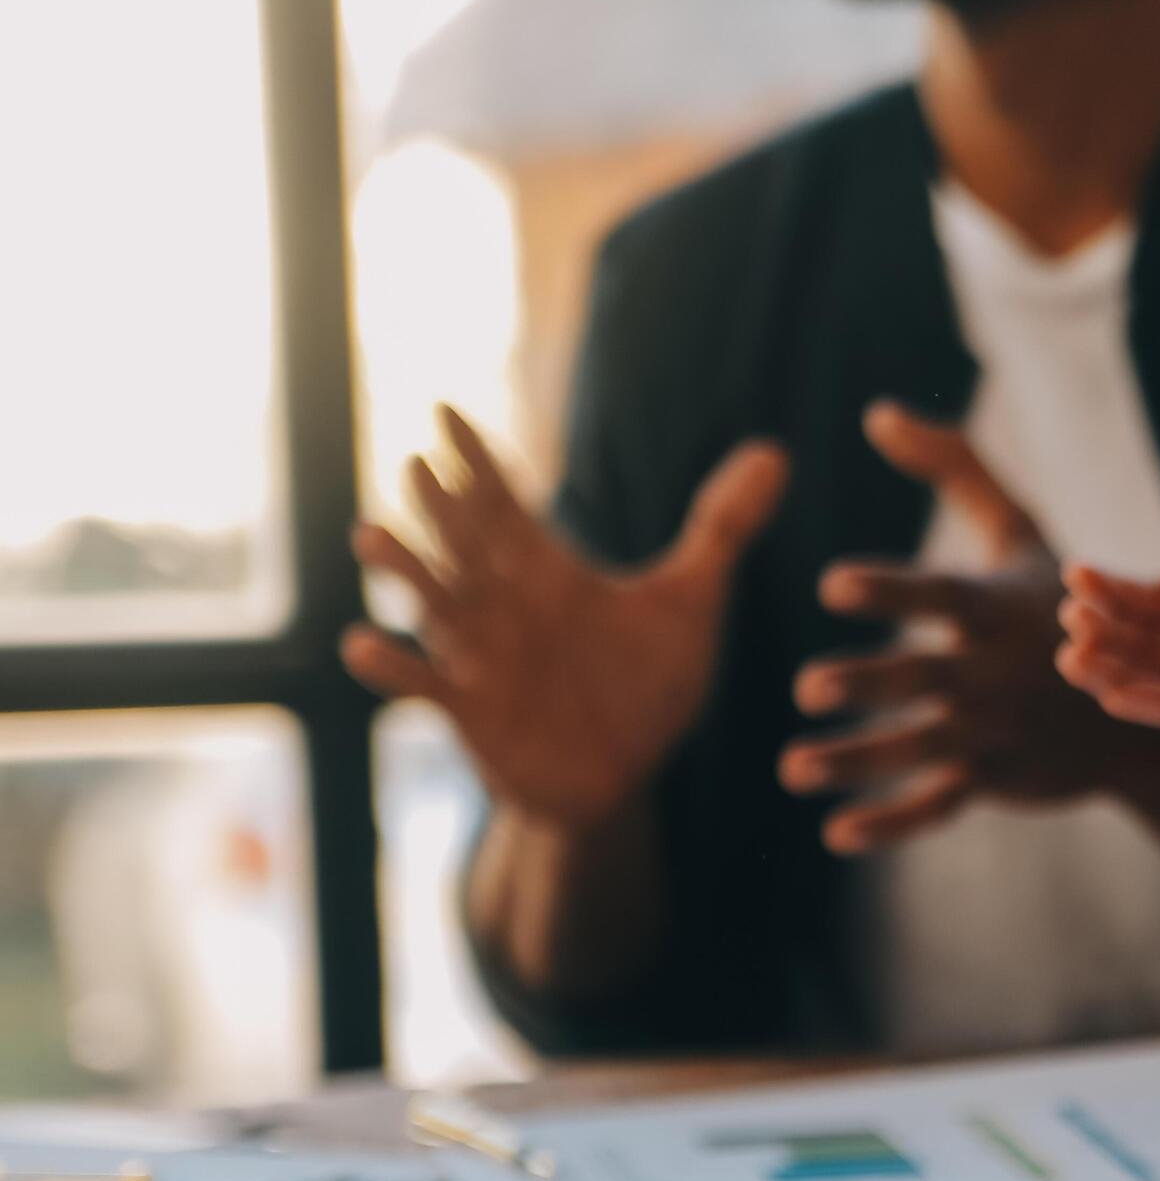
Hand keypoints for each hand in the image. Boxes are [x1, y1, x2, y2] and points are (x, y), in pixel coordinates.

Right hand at [343, 406, 788, 829]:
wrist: (628, 772)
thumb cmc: (647, 682)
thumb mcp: (691, 601)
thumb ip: (722, 526)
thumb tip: (775, 453)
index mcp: (549, 572)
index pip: (504, 502)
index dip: (476, 459)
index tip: (445, 408)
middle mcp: (505, 605)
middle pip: (463, 544)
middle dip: (440, 507)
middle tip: (417, 462)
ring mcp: (482, 655)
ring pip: (432, 603)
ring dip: (403, 573)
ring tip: (371, 537)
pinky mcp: (471, 708)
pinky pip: (422, 683)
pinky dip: (392, 666)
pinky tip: (363, 643)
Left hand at [781, 404, 1131, 848]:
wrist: (1136, 699)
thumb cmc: (1057, 599)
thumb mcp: (1018, 526)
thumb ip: (954, 466)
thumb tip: (877, 415)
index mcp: (996, 608)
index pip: (939, 596)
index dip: (889, 592)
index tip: (831, 585)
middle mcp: (996, 671)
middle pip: (926, 679)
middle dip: (870, 685)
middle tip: (807, 688)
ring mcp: (996, 729)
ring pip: (920, 749)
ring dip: (857, 762)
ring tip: (793, 768)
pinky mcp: (995, 775)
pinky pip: (939, 804)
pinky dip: (892, 824)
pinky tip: (837, 832)